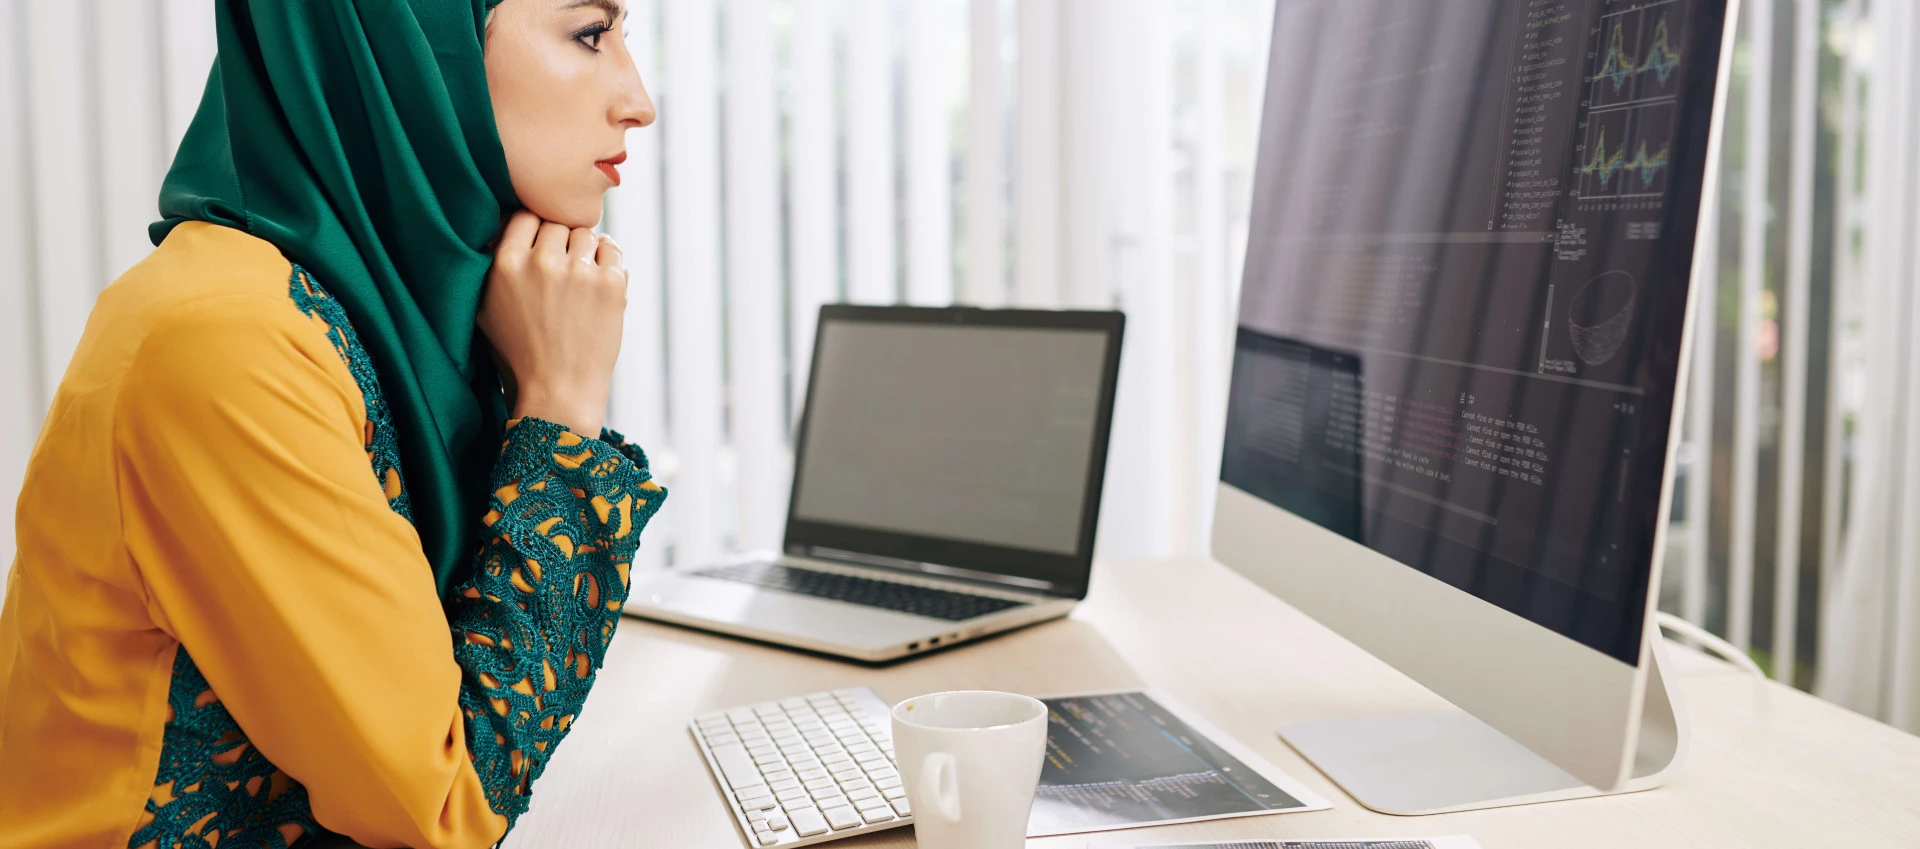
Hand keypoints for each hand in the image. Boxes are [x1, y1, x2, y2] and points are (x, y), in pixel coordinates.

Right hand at [478, 210, 626, 436]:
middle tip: (560, 268)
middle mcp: (542, 262)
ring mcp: (580, 272)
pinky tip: (598, 279)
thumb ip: (490, 263)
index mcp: (507, 263)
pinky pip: (612, 249)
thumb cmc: (519, 352)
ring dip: (584, 250)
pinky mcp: (610, 284)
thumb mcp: (485, 307)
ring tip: (579, 277)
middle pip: (557, 223)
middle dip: (559, 241)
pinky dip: (608, 259)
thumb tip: (501, 225)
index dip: (534, 228)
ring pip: (585, 233)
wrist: (558, 391)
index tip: (539, 245)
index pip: (525, 215)